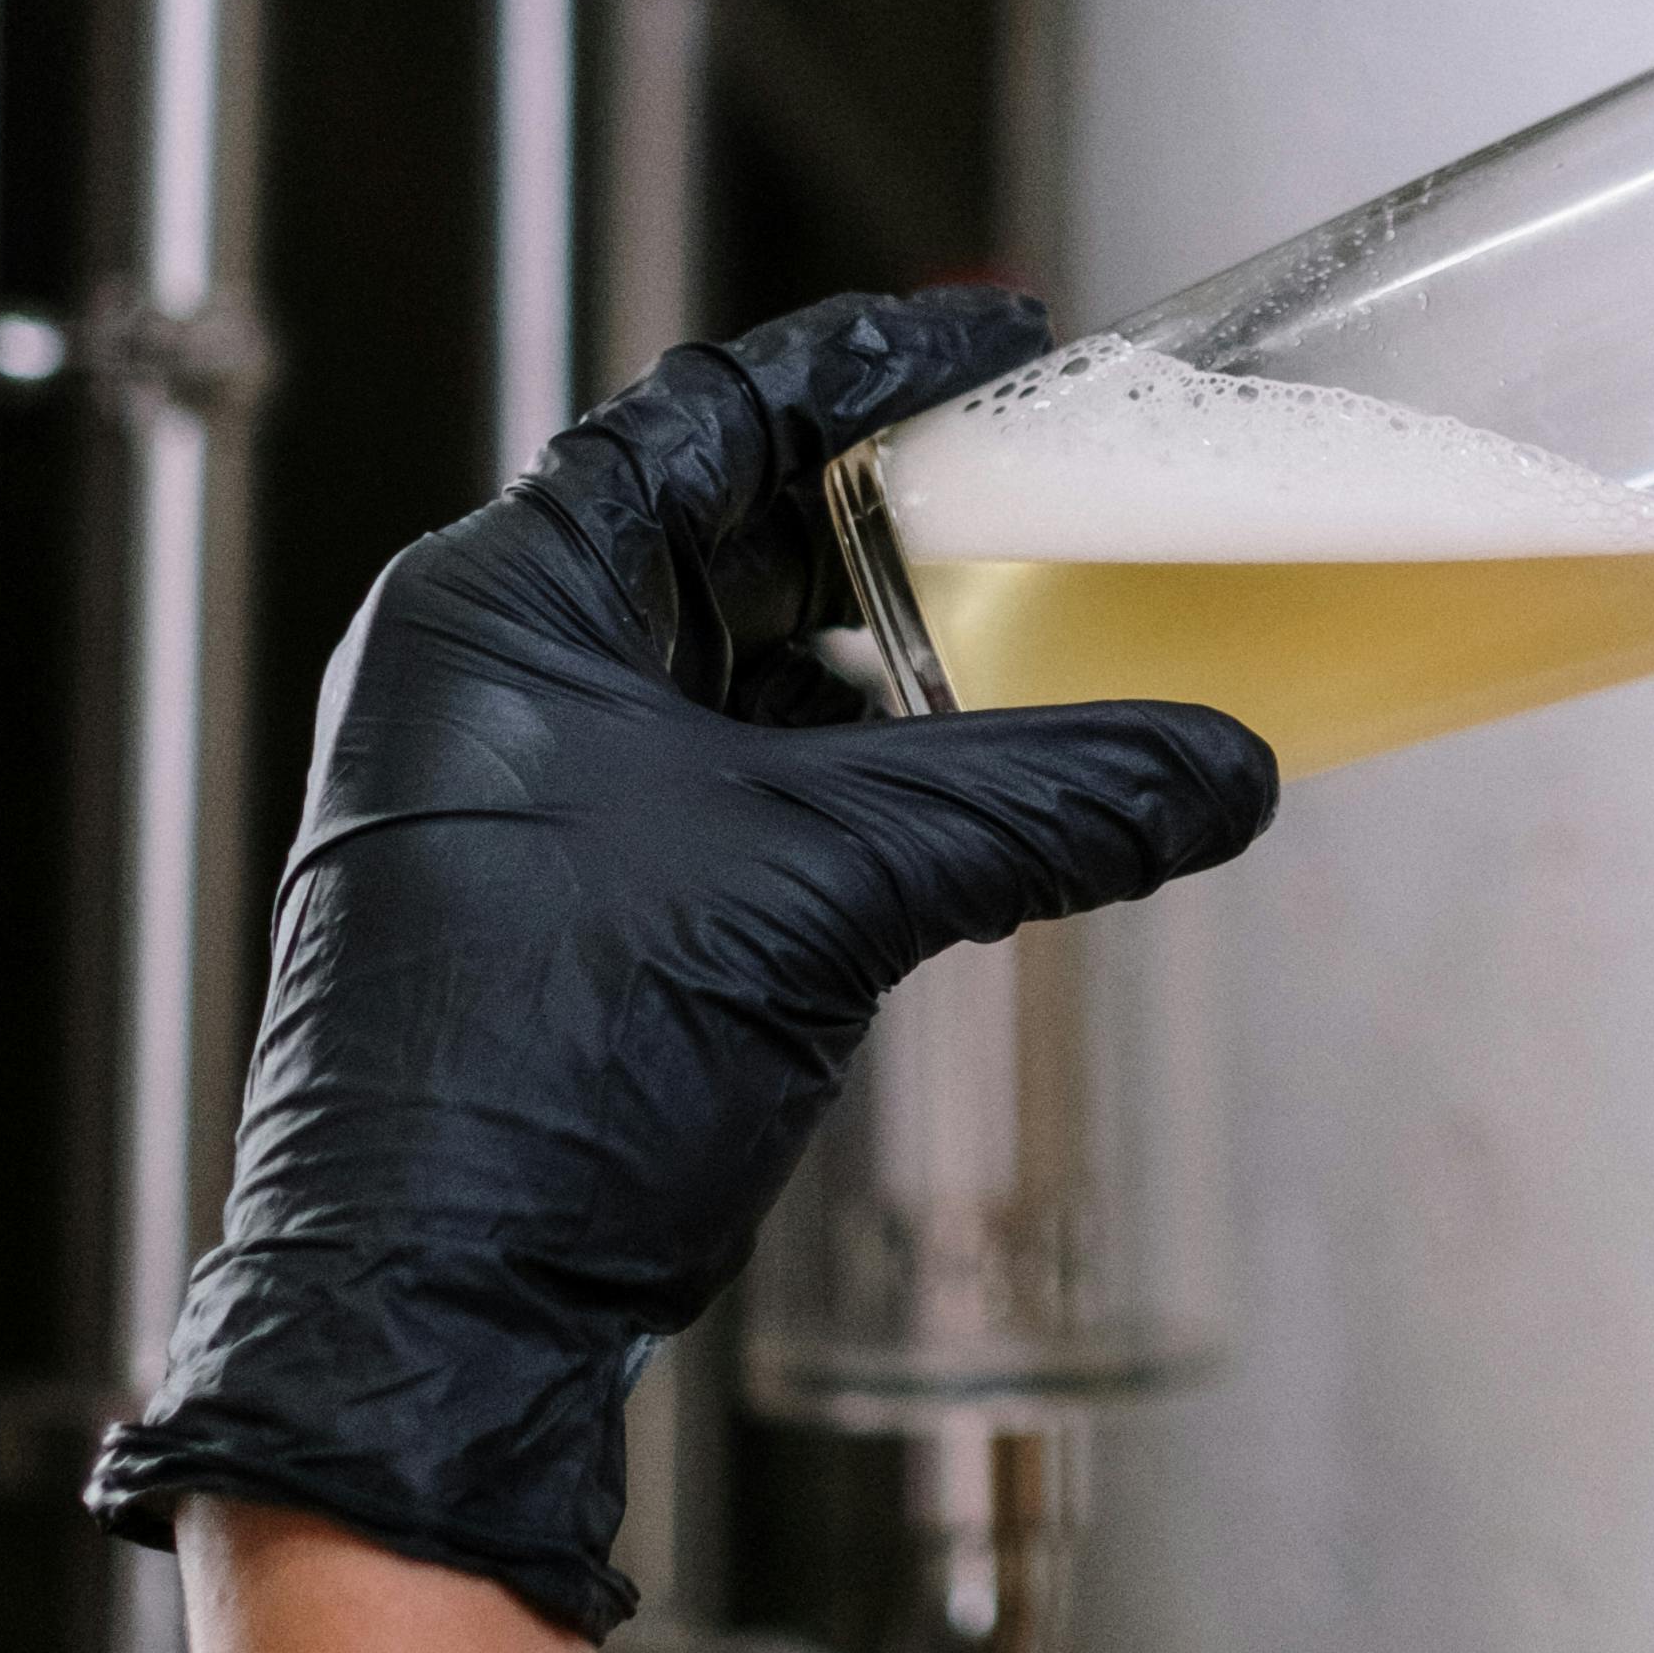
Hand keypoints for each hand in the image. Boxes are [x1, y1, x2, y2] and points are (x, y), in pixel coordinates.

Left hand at [87, 293, 1272, 1637]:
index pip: (702, 414)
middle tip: (1030, 481)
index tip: (995, 337)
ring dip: (863, 652)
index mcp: (497, 607)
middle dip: (879, 514)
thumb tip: (1221, 769)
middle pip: (711, 529)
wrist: (432, 1316)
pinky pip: (712, 777)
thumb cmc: (540, 1075)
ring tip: (1013, 635)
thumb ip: (1043, 805)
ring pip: (716, 664)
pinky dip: (829, 767)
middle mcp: (483, 678)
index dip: (866, 365)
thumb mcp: (830, 890)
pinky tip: (943, 796)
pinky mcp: (551, 898)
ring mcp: (506, 794)